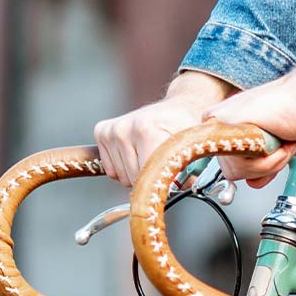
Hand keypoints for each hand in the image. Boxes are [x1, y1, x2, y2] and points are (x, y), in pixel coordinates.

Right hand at [91, 72, 231, 186]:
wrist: (177, 107)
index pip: (146, 174)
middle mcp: (124, 128)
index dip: (160, 182)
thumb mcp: (192, 146)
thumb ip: (190, 169)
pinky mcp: (102, 132)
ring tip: (150, 154)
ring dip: (137, 174)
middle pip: (133, 179)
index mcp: (146, 129)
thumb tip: (184, 188)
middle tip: (161, 162)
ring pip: (122, 177)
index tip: (170, 181)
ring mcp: (111, 130)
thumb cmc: (185, 128)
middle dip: (149, 178)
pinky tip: (137, 153)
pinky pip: (111, 171)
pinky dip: (124, 170)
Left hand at [200, 38, 295, 187]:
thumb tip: (253, 182)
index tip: (275, 151)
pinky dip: (266, 161)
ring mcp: (220, 123)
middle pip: (231, 172)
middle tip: (282, 148)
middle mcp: (220, 124)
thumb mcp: (279, 149)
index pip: (230, 166)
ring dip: (268, 165)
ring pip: (235, 171)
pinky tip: (277, 141)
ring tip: (282, 144)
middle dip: (263, 168)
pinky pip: (240, 164)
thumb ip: (261, 167)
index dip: (257, 167)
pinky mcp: (224, 123)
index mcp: (229, 127)